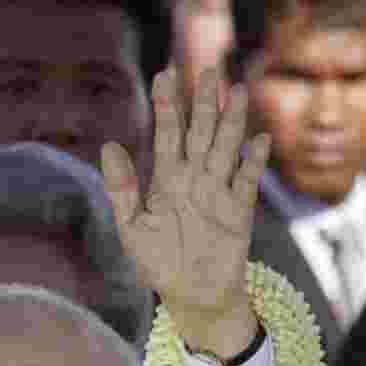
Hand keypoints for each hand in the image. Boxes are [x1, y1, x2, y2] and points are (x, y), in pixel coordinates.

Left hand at [101, 64, 271, 357]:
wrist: (191, 297)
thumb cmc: (157, 263)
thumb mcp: (131, 228)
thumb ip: (122, 188)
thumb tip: (108, 146)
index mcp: (165, 181)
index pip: (166, 135)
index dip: (166, 105)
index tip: (163, 74)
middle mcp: (193, 179)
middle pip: (199, 132)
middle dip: (204, 102)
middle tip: (209, 67)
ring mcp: (218, 192)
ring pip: (225, 148)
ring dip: (231, 121)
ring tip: (235, 91)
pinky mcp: (239, 211)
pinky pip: (247, 181)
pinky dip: (252, 162)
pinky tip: (257, 141)